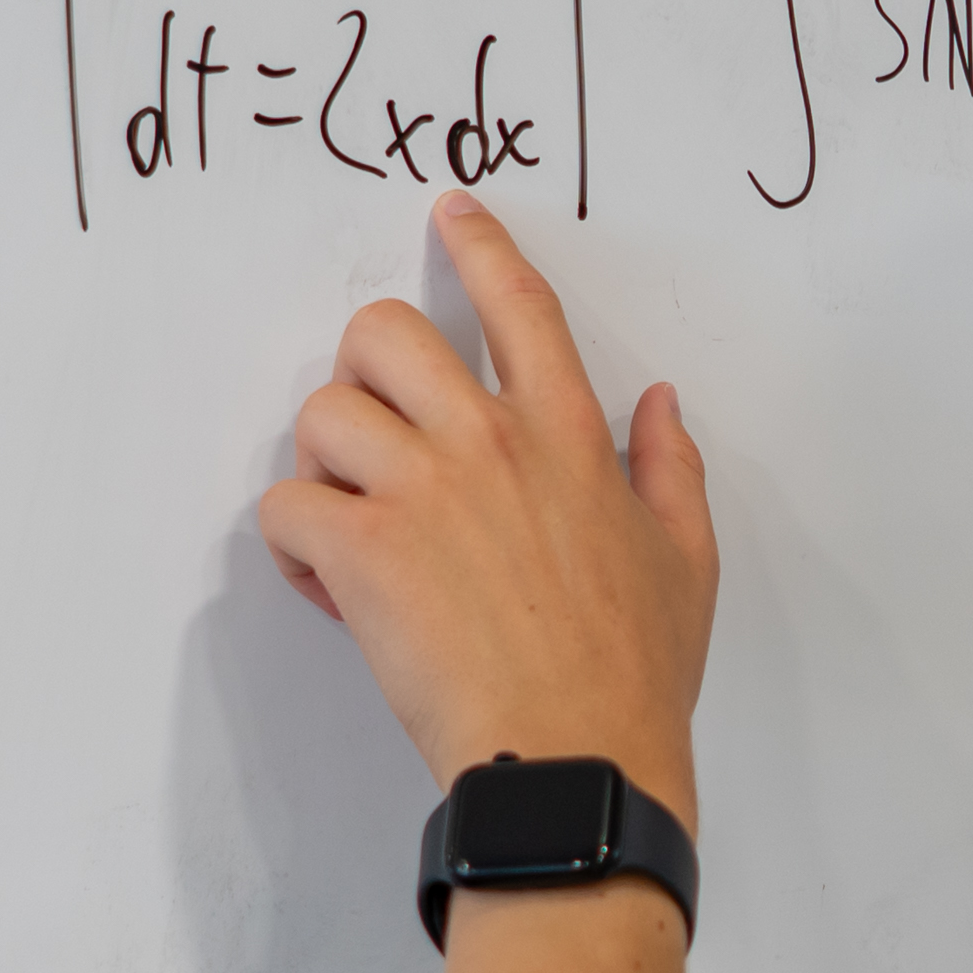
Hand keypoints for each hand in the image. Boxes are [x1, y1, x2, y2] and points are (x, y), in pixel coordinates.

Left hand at [260, 188, 716, 823]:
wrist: (574, 759)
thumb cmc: (631, 674)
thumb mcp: (686, 558)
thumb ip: (671, 467)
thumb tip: (660, 403)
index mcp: (568, 434)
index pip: (520, 306)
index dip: (479, 246)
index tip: (449, 213)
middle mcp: (490, 441)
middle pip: (386, 333)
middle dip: (362, 368)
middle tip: (371, 430)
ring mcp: (423, 492)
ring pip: (322, 413)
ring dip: (321, 465)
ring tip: (347, 523)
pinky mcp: (365, 553)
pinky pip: (286, 506)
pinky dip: (291, 543)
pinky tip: (325, 584)